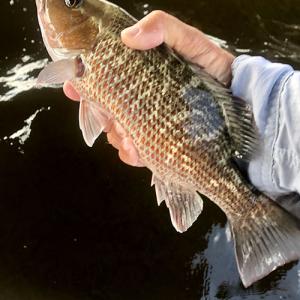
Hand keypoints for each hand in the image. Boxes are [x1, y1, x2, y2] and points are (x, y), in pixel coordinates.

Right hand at [64, 11, 234, 165]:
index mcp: (143, 77)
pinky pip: (136, 153)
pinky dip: (131, 154)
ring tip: (127, 137)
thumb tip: (129, 37)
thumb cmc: (215, 70)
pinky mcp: (161, 143)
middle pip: (107, 110)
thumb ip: (165, 30)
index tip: (71, 86)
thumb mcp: (193, 43)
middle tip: (109, 118)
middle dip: (102, 116)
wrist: (240, 105)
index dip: (83, 82)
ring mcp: (150, 123)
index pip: (105, 79)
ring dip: (116, 137)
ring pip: (118, 133)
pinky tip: (136, 151)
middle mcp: (143, 100)